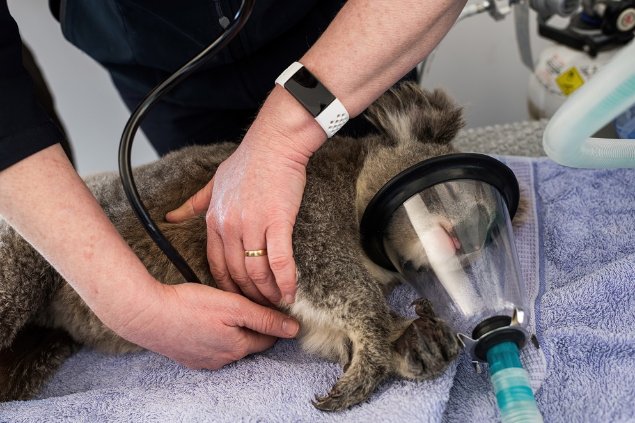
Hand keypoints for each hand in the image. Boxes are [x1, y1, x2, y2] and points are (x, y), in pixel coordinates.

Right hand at [111, 281, 299, 368]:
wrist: (146, 315)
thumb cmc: (190, 306)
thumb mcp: (234, 306)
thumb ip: (265, 318)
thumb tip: (294, 330)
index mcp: (238, 347)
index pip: (268, 338)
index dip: (273, 322)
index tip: (272, 308)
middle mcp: (223, 360)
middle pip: (249, 343)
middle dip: (252, 327)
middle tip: (246, 305)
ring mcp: (203, 361)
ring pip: (229, 345)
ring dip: (232, 331)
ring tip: (224, 311)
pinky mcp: (187, 357)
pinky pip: (209, 347)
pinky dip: (212, 335)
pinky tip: (205, 321)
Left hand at [167, 88, 324, 305]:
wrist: (274, 144)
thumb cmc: (248, 161)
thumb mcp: (213, 183)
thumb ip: (193, 204)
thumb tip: (171, 217)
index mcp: (214, 221)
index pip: (216, 265)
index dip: (227, 287)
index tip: (238, 299)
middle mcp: (230, 227)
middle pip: (237, 274)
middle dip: (249, 296)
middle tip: (262, 310)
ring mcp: (252, 225)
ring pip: (257, 272)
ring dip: (268, 294)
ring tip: (278, 306)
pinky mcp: (277, 222)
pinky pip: (279, 261)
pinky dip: (286, 282)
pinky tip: (291, 294)